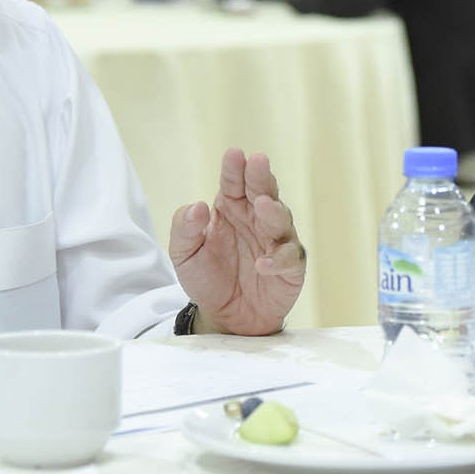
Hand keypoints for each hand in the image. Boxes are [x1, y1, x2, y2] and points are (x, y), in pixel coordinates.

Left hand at [168, 148, 305, 334]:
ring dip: (273, 211)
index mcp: (232, 208)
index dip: (234, 169)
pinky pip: (289, 259)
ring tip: (261, 205)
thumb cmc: (208, 278)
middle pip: (263, 192)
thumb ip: (185, 229)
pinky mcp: (290, 267)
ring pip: (281, 219)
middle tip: (258, 162)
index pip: (234, 183)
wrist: (226, 318)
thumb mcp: (184, 255)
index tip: (234, 155)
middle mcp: (256, 219)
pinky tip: (264, 263)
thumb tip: (197, 206)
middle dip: (261, 176)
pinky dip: (279, 259)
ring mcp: (276, 241)